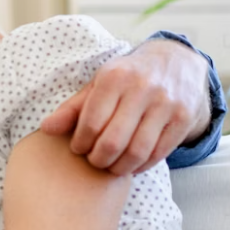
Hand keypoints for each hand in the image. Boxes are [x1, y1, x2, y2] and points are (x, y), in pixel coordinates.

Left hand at [38, 39, 211, 175]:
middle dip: (98, 159)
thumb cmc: (128, 77)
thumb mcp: (99, 84)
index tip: (78, 148)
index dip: (80, 143)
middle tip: (94, 161)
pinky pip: (159, 153)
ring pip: (138, 151)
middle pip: (113, 141)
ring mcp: (166, 104)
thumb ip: (72, 108)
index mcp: (115, 77)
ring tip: (111, 166)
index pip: (91, 123)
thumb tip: (45, 129)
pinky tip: (132, 164)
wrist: (176, 62)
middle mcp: (142, 88)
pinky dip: (142, 165)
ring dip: (120, 167)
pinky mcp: (184, 118)